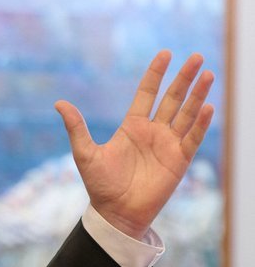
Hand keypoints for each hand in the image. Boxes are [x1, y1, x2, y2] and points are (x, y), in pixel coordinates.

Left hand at [54, 50, 214, 239]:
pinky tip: (207, 107)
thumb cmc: (100, 185)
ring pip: (186, 114)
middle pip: (172, 98)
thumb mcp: (85, 152)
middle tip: (196, 57)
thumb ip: (76, 127)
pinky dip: (200, 123)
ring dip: (197, 95)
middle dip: (184, 78)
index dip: (156, 74)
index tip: (165, 54)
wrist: (115, 212)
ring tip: (207, 74)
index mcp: (132, 126)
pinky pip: (192, 138)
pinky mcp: (179, 160)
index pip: (147, 93)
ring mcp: (168, 145)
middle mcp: (153, 131)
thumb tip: (59, 103)